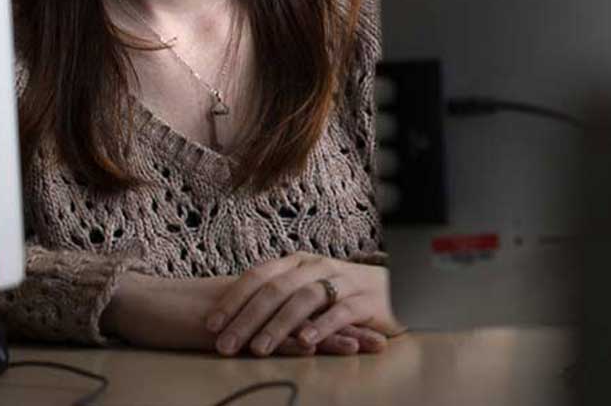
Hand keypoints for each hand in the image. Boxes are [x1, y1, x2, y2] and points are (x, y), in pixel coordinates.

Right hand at [102, 270, 391, 355]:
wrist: (139, 303)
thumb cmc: (176, 314)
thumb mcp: (224, 317)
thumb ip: (251, 320)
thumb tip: (274, 333)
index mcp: (262, 297)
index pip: (309, 305)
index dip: (339, 316)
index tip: (371, 328)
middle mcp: (259, 300)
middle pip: (313, 311)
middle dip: (349, 326)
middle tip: (382, 339)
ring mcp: (245, 312)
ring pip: (295, 321)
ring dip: (330, 336)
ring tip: (362, 348)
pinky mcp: (226, 327)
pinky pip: (261, 335)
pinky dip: (288, 343)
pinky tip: (310, 352)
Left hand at [205, 254, 404, 356]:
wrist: (400, 289)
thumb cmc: (344, 293)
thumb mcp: (308, 287)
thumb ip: (278, 297)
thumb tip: (234, 316)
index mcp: (298, 262)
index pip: (259, 275)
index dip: (233, 299)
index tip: (211, 324)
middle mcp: (317, 267)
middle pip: (276, 290)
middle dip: (247, 318)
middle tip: (226, 343)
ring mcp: (343, 281)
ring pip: (304, 299)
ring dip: (279, 325)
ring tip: (259, 347)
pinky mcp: (366, 301)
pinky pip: (341, 312)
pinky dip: (322, 326)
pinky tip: (306, 341)